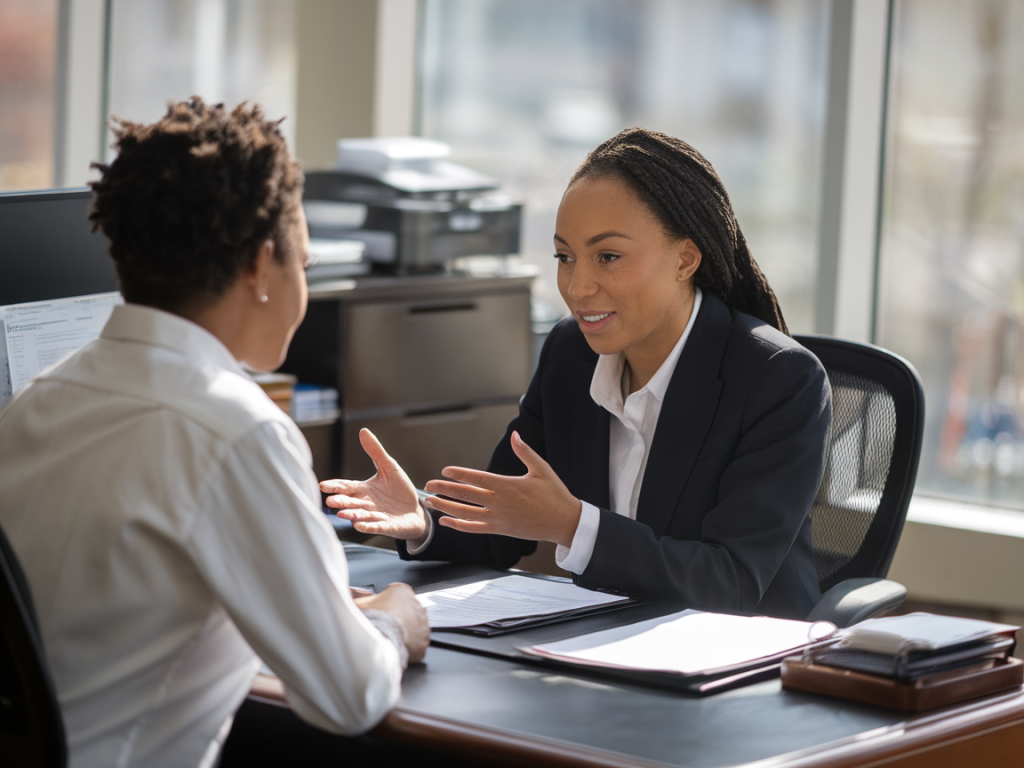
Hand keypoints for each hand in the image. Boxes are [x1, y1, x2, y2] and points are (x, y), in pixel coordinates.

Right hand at [320, 429, 427, 540]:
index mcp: (364, 489)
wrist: (416, 510)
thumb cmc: (399, 489)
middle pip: (352, 502)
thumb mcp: (389, 467)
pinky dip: (369, 526)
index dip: (336, 486)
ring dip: (352, 515)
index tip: (323, 485)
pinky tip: (360, 526)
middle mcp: (367, 503)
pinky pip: (377, 526)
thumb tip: (363, 431)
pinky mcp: (388, 526)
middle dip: (341, 502)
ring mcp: (376, 516)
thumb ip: (375, 452)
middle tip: (330, 501)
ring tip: (342, 514)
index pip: (347, 487)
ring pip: (362, 515)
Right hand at [355, 583, 429, 663]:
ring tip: (390, 639)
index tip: (384, 612)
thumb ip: (359, 598)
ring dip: (406, 632)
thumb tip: (351, 599)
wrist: (379, 638)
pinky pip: (418, 644)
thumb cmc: (371, 619)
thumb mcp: (359, 602)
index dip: (390, 604)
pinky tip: (397, 647)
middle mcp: (417, 604)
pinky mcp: (424, 641)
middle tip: (386, 627)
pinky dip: (409, 647)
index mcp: (402, 590)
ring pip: (415, 627)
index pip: (399, 594)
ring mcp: (423, 623)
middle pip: (409, 611)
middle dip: (400, 618)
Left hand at [423, 431, 581, 546]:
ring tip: (430, 502)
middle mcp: (500, 503)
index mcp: (508, 485)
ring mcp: (498, 518)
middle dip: (444, 490)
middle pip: (466, 495)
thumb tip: (515, 435)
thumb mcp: (542, 469)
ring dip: (446, 507)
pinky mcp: (500, 530)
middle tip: (428, 486)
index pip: (477, 478)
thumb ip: (525, 452)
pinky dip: (458, 525)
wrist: (564, 522)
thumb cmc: (555, 494)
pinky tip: (446, 521)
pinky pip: (475, 528)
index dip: (459, 474)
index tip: (445, 471)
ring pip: (465, 513)